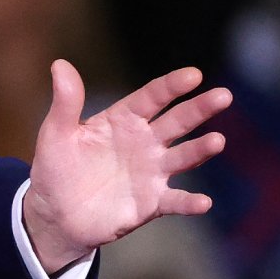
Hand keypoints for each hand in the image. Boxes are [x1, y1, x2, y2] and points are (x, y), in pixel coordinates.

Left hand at [22, 60, 230, 272]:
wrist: (57, 214)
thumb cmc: (56, 167)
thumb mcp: (56, 133)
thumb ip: (65, 102)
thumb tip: (60, 64)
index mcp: (124, 119)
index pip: (153, 97)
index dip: (172, 86)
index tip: (193, 75)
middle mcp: (145, 142)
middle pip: (177, 121)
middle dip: (200, 108)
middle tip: (223, 95)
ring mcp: (152, 172)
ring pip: (183, 157)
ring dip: (200, 150)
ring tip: (217, 141)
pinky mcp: (152, 202)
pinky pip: (175, 200)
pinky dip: (189, 202)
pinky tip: (203, 202)